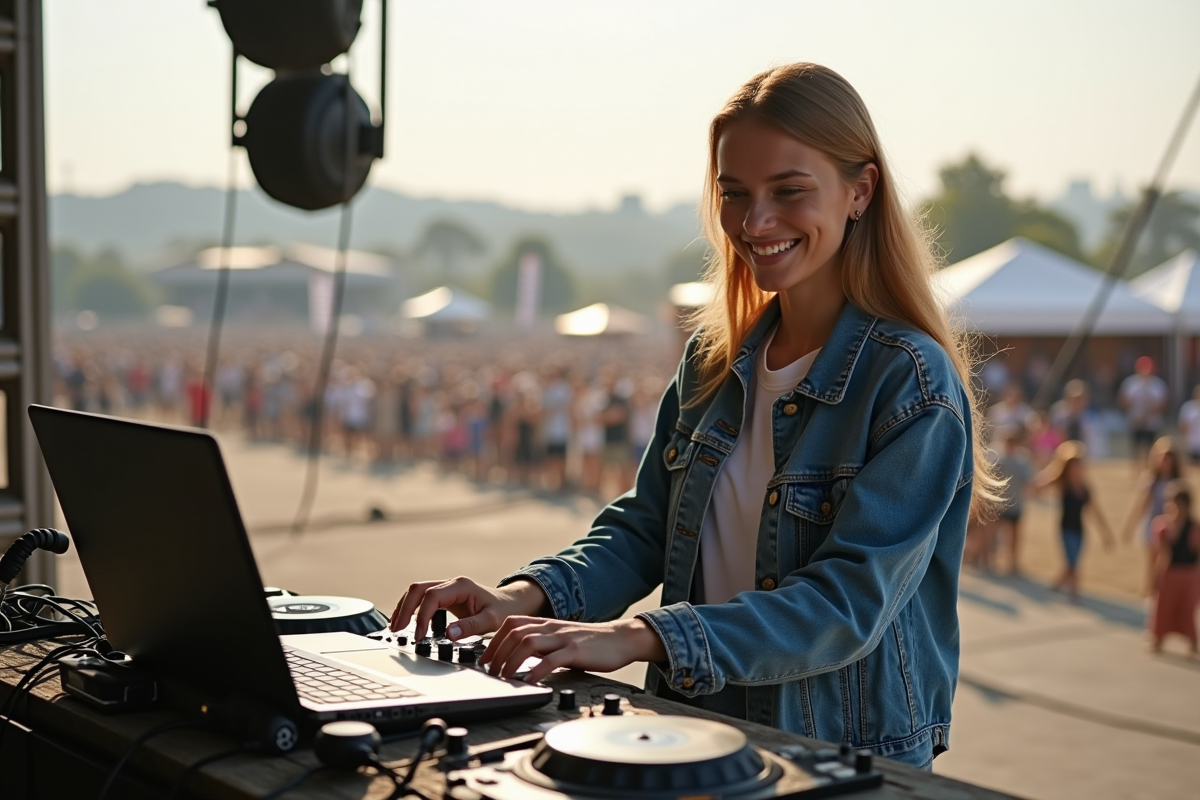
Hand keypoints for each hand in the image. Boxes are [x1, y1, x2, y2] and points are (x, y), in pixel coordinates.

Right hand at [390, 576, 548, 639]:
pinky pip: (422, 598)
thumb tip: (448, 634)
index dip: (422, 616)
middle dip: (405, 608)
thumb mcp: (491, 620)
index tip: (419, 635)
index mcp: (461, 586)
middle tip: (397, 629)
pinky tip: (405, 622)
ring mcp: (447, 588)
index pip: (432, 597)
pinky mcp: (444, 596)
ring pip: (417, 591)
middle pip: (418, 589)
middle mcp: (451, 584)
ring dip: (404, 607)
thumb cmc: (503, 610)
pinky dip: (411, 608)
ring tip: (396, 626)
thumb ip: (471, 627)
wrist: (511, 603)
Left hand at [480, 616, 666, 684]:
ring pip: (528, 643)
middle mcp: (551, 627)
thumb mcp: (560, 638)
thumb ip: (542, 644)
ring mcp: (563, 638)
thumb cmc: (590, 643)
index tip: (484, 659)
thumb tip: (517, 658)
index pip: (511, 624)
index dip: (493, 640)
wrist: (621, 639)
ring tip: (504, 678)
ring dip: (511, 661)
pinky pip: (551, 659)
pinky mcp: (576, 651)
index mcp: (546, 623)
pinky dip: (536, 670)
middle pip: (514, 632)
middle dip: (497, 652)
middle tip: (490, 672)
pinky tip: (530, 681)